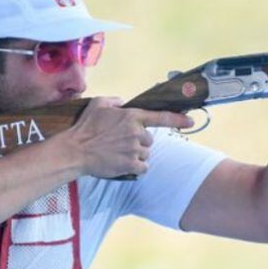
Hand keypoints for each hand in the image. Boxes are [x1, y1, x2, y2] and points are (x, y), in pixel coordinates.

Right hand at [65, 97, 193, 177]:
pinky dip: (135, 167)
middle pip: (150, 140)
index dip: (178, 119)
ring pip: (146, 154)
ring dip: (136, 155)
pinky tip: (123, 164)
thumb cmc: (85, 127)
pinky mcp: (131, 165)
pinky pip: (143, 167)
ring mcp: (134, 150)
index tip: (191, 121)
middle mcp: (136, 132)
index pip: (161, 117)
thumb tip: (124, 103)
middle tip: (122, 143)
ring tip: (118, 154)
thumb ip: (115, 101)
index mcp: (132, 116)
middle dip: (139, 142)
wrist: (76, 150)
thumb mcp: (98, 104)